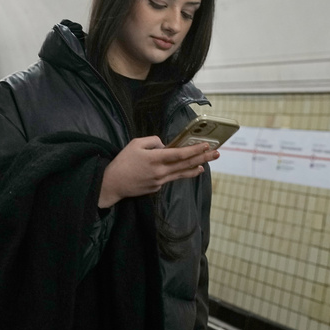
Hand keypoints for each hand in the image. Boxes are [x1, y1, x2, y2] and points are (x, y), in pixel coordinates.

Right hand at [98, 136, 218, 207]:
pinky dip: (180, 173)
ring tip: (205, 164)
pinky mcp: (157, 188)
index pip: (180, 154)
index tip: (206, 145)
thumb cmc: (123, 161)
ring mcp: (160, 181)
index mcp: (155, 159)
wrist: (113, 184)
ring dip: (195, 168)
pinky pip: (170, 178)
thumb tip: (165, 145)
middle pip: (186, 164)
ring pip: (182, 174)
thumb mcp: (135, 144)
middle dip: (203, 158)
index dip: (195, 150)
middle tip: (216, 153)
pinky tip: (186, 170)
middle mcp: (161, 171)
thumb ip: (153, 141)